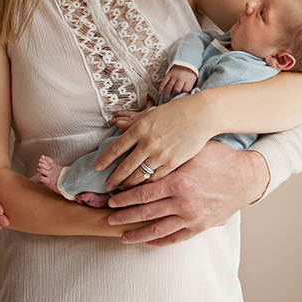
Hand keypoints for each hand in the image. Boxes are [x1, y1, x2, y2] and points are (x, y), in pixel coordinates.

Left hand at [94, 94, 213, 190]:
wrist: (203, 114)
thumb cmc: (178, 111)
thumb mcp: (153, 113)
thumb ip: (135, 122)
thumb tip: (119, 126)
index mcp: (140, 128)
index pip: (116, 148)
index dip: (104, 160)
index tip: (98, 168)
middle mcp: (147, 143)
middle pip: (125, 167)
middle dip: (114, 179)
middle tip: (109, 186)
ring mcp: (160, 154)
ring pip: (139, 176)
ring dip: (128, 185)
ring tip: (123, 190)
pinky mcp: (173, 163)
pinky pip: (155, 178)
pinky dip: (147, 184)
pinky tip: (143, 187)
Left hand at [106, 141, 269, 245]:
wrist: (247, 178)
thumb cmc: (221, 159)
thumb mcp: (195, 151)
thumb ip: (170, 155)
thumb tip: (145, 149)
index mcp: (178, 182)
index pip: (143, 193)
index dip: (124, 198)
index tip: (112, 200)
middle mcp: (183, 203)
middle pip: (145, 213)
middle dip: (124, 217)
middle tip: (110, 219)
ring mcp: (192, 217)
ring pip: (157, 230)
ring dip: (137, 234)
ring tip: (123, 236)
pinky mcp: (201, 226)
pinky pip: (176, 238)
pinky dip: (160, 241)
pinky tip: (149, 242)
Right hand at [158, 65, 197, 102]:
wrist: (186, 63)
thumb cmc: (190, 75)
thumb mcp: (194, 80)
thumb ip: (191, 87)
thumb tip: (189, 96)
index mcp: (188, 80)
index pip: (187, 89)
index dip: (185, 93)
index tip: (184, 96)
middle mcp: (181, 78)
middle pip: (177, 88)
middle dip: (176, 93)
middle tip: (174, 98)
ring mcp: (174, 76)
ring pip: (170, 86)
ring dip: (167, 94)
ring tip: (166, 100)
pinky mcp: (169, 75)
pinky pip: (164, 82)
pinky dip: (162, 87)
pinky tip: (160, 93)